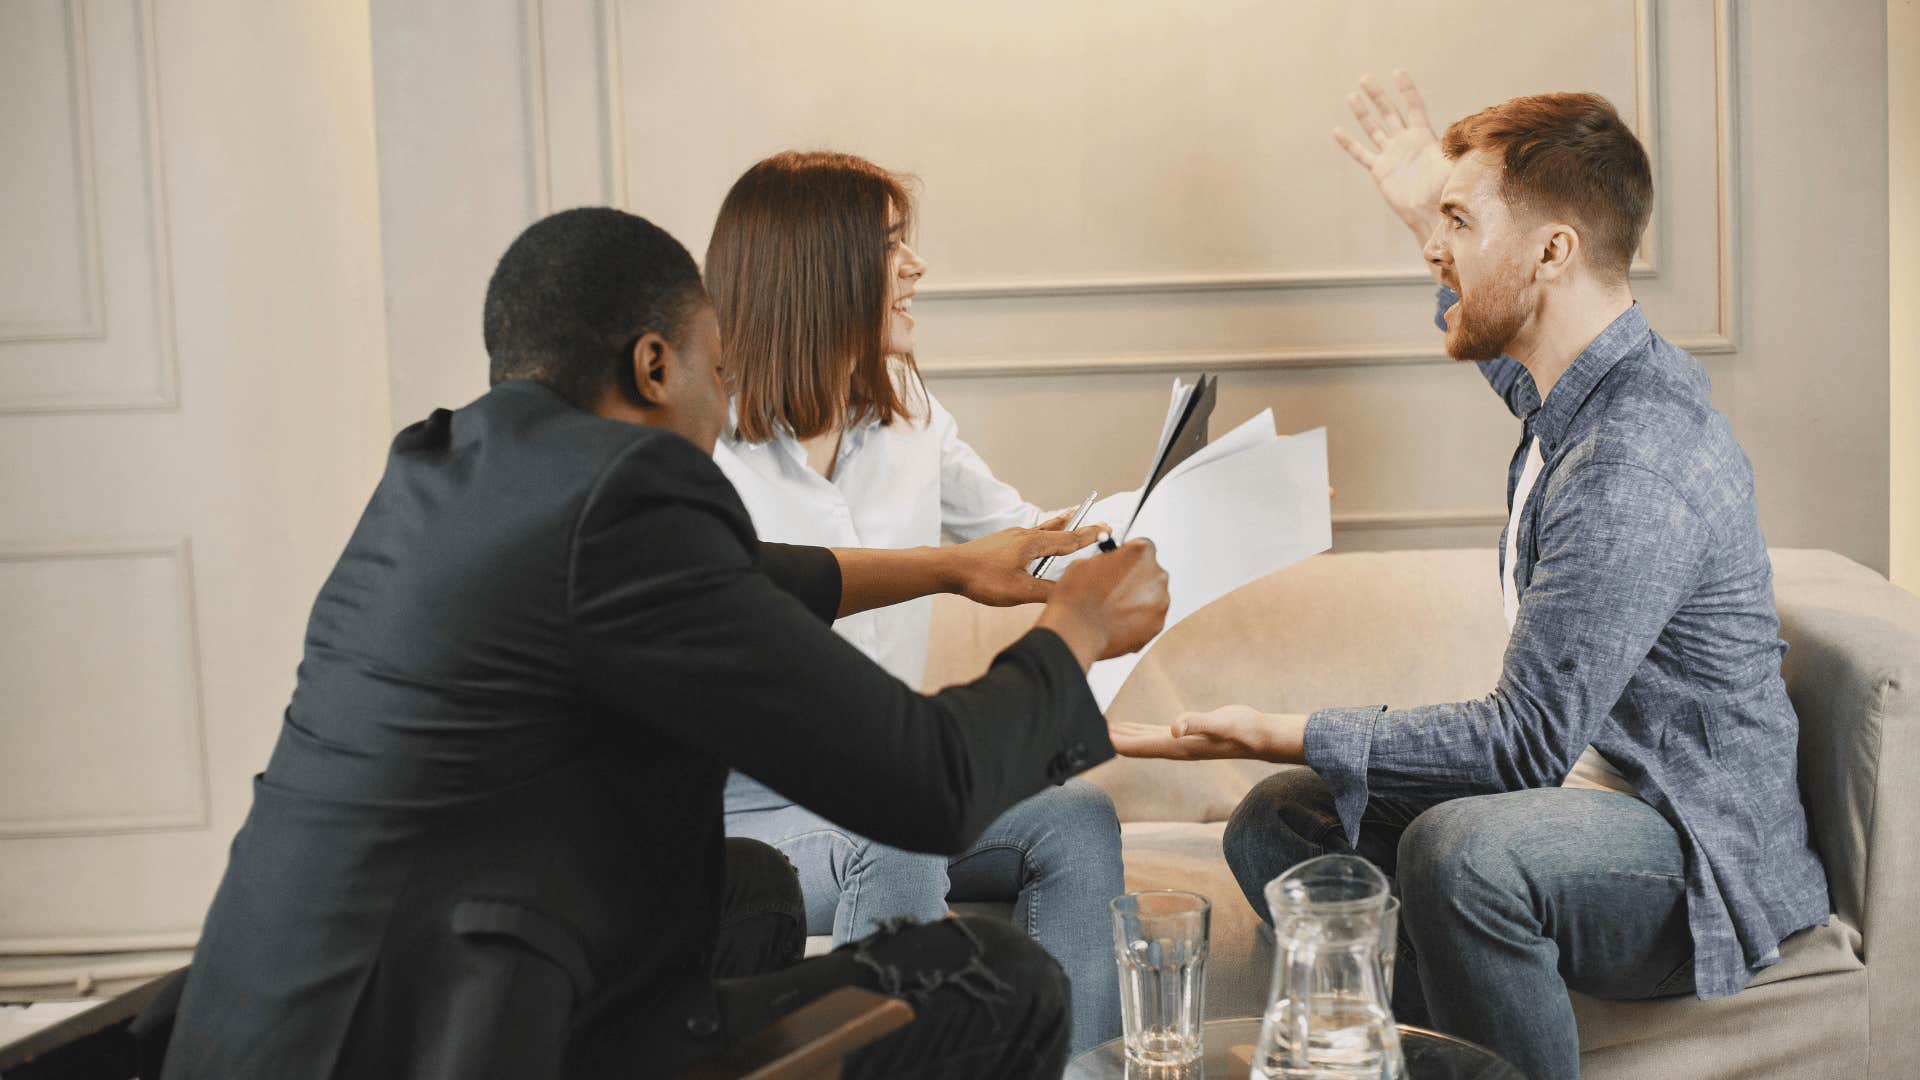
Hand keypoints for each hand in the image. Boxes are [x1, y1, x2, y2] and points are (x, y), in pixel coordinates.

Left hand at [944, 512, 1105, 607]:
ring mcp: (1012, 536)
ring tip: (1071, 514)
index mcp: (1033, 544)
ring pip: (1043, 529)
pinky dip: (1043, 532)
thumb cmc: (982, 579)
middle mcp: (1025, 535)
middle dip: (1080, 527)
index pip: (1069, 539)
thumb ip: (1047, 592)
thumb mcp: (1018, 591)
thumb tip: (1071, 594)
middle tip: (1098, 521)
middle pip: (1059, 530)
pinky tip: (1037, 537)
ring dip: (1061, 524)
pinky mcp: (1002, 542)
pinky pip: (1030, 534)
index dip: (1090, 536)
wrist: (950, 568)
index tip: (1108, 529)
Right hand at [1034, 538, 1169, 668]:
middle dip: (1136, 579)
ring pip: (1152, 596)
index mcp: (1140, 552)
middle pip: (1151, 572)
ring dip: (1138, 599)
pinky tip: (1118, 621)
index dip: (1129, 557)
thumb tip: (1110, 564)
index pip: (1143, 548)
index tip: (1121, 565)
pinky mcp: (1158, 624)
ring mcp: (1160, 601)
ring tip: (1114, 608)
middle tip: (1115, 589)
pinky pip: (1150, 617)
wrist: (1077, 632)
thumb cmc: (1078, 598)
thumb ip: (1108, 559)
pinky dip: (1139, 619)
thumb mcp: (1086, 563)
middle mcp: (1156, 574)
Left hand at [1109, 706, 1305, 761]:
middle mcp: (1176, 748)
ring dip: (1121, 737)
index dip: (1115, 742)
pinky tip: (1130, 728)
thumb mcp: (1223, 723)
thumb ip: (1198, 723)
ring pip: (1142, 742)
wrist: (1265, 736)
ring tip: (1100, 729)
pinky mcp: (1187, 736)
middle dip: (1111, 741)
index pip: (1139, 746)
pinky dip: (1137, 732)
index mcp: (1179, 746)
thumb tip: (1174, 726)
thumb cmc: (1247, 729)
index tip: (1092, 737)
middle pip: (1135, 746)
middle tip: (1083, 731)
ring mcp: (1181, 744)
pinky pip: (1154, 735)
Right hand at [1332, 70, 1450, 245]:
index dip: (1406, 90)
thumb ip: (1462, 143)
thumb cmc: (1448, 189)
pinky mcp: (1380, 170)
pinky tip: (1337, 131)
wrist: (1432, 213)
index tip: (1397, 72)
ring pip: (1373, 128)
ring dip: (1363, 113)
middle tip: (1365, 78)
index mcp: (1423, 137)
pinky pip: (1361, 154)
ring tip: (1352, 96)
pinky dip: (1349, 143)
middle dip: (1378, 95)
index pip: (1413, 107)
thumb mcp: (1458, 161)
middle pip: (1389, 112)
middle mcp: (1405, 142)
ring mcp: (1391, 155)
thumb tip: (1479, 129)